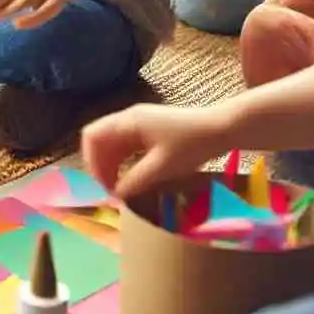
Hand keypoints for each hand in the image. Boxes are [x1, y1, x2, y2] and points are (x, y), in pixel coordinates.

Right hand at [81, 103, 226, 198]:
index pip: (92, 136)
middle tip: (112, 190)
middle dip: (100, 165)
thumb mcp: (163, 167)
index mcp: (127, 122)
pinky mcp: (150, 129)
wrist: (222, 128)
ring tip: (122, 187)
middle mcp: (128, 118)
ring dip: (112, 164)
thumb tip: (116, 195)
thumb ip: (136, 181)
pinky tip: (134, 176)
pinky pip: (126, 144)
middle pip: (99, 139)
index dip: (92, 162)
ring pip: (112, 143)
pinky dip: (124, 160)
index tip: (104, 185)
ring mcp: (139, 122)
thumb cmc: (192, 145)